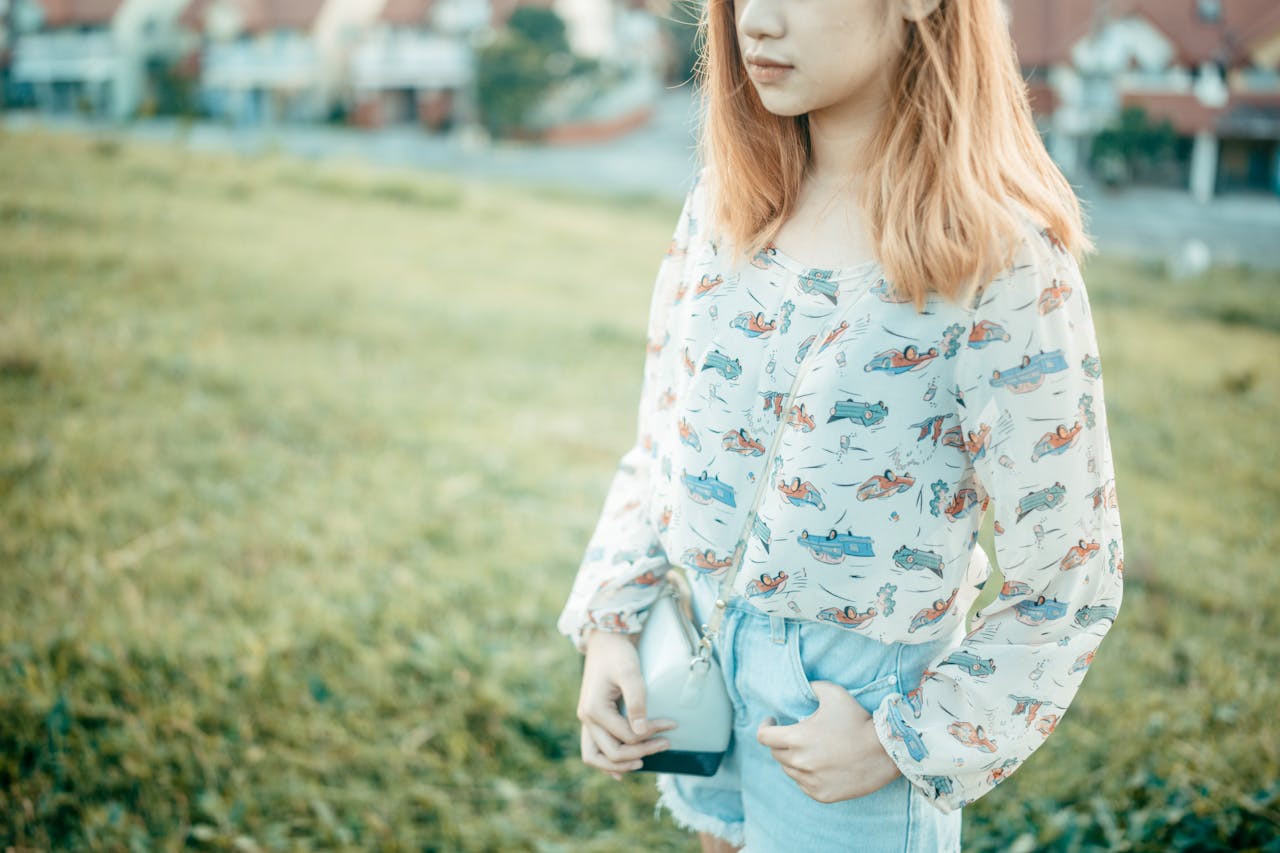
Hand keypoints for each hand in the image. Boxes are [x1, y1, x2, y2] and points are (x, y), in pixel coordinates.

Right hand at [577, 629, 677, 780]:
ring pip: (595, 756)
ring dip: (618, 764)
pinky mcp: (592, 718)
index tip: (672, 724)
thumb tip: (642, 732)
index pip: (627, 736)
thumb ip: (636, 702)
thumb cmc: (618, 654)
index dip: (651, 734)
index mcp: (594, 710)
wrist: (606, 640)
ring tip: (641, 763)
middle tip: (665, 744)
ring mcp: (587, 720)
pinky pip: (594, 748)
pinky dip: (605, 761)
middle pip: (613, 752)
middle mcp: (586, 718)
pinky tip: (620, 769)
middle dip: (641, 751)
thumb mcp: (630, 673)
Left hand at [756, 680, 900, 802]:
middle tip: (796, 734)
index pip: (764, 737)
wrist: (886, 752)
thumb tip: (804, 687)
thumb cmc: (858, 721)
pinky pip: (804, 784)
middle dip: (781, 742)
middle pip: (776, 753)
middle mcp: (800, 762)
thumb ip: (813, 687)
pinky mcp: (822, 795)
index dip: (765, 726)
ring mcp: (810, 781)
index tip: (772, 721)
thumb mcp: (834, 694)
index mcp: (797, 738)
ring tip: (810, 749)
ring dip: (794, 759)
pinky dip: (806, 775)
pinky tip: (820, 765)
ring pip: (789, 770)